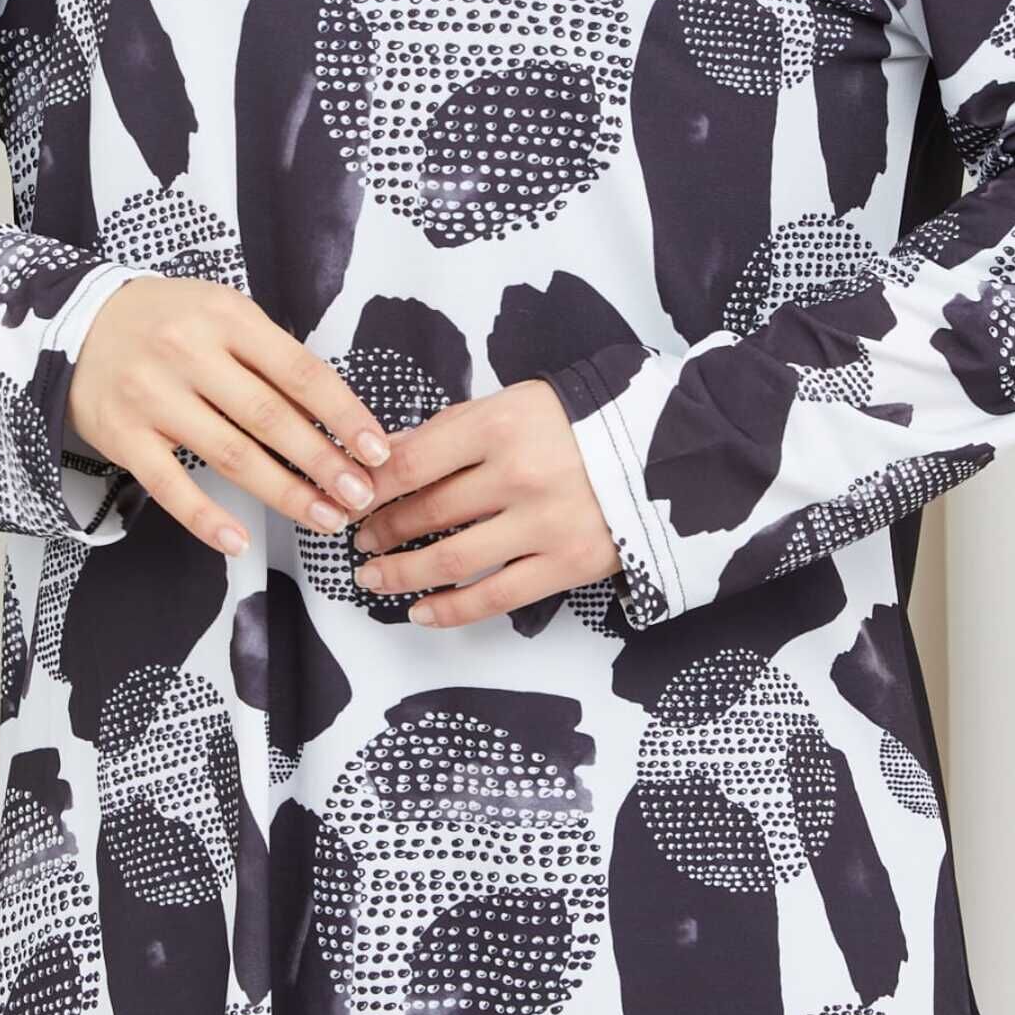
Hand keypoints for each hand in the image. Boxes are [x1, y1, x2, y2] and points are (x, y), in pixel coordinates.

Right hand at [68, 276, 392, 557]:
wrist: (79, 322)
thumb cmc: (173, 321)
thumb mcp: (226, 317)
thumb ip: (274, 360)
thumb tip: (333, 420)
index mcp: (228, 318)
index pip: (301, 372)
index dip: (344, 415)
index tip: (377, 451)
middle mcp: (190, 353)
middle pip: (270, 417)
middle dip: (323, 462)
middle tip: (361, 496)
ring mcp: (152, 396)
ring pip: (230, 454)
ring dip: (284, 493)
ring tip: (325, 518)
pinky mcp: (121, 435)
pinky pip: (169, 485)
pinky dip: (205, 517)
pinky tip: (240, 541)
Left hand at [349, 378, 621, 626]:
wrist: (667, 452)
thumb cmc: (582, 424)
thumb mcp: (515, 404)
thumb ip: (452, 429)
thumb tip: (384, 454)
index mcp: (502, 424)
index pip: (412, 463)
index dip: (370, 487)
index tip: (347, 498)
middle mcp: (519, 474)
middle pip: (427, 511)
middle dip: (382, 528)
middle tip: (360, 538)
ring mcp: (544, 524)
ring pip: (451, 558)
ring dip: (401, 572)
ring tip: (373, 576)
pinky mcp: (567, 565)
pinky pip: (494, 596)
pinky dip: (450, 609)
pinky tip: (420, 610)